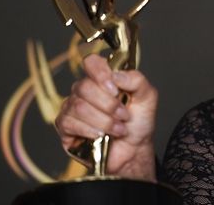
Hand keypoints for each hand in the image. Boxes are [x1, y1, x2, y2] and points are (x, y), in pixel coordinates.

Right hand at [54, 54, 157, 179]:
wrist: (134, 150)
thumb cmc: (138, 122)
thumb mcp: (147, 98)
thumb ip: (136, 80)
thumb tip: (116, 75)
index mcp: (103, 79)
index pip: (91, 62)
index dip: (101, 74)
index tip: (115, 90)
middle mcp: (85, 91)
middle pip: (84, 87)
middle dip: (108, 105)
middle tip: (124, 116)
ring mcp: (72, 108)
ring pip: (79, 106)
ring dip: (104, 121)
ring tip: (118, 129)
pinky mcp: (65, 127)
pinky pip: (69, 122)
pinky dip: (90, 130)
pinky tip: (101, 136)